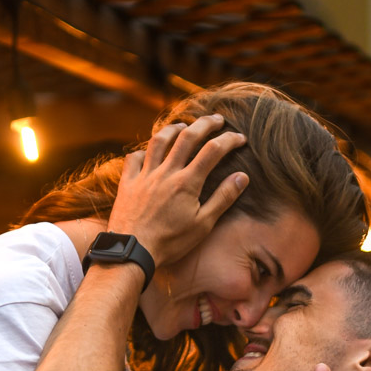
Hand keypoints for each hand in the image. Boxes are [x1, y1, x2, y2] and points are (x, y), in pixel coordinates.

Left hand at [108, 114, 247, 268]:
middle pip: (188, 137)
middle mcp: (166, 172)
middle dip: (205, 124)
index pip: (213, 151)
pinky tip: (149, 153)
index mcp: (187, 182)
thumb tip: (242, 177)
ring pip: (159, 141)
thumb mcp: (203, 225)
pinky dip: (143, 151)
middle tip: (217, 119)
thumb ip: (223, 198)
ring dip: (173, 129)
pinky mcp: (128, 183)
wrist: (132, 251)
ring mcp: (145, 175)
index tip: (240, 137)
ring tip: (184, 127)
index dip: (229, 140)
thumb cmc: (170, 242)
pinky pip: (133, 158)